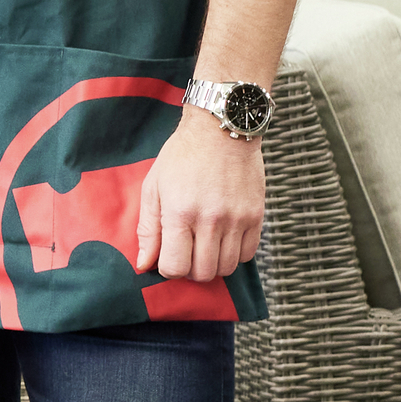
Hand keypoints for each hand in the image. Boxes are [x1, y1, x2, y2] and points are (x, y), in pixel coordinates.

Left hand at [137, 117, 263, 284]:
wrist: (221, 129)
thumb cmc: (182, 156)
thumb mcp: (154, 187)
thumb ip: (148, 229)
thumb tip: (144, 264)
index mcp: (180, 213)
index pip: (175, 267)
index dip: (168, 269)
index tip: (168, 256)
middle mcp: (211, 219)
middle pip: (203, 273)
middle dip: (190, 270)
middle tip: (187, 252)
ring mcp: (237, 218)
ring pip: (228, 268)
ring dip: (213, 264)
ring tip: (205, 246)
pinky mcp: (256, 215)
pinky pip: (249, 254)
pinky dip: (235, 254)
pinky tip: (224, 238)